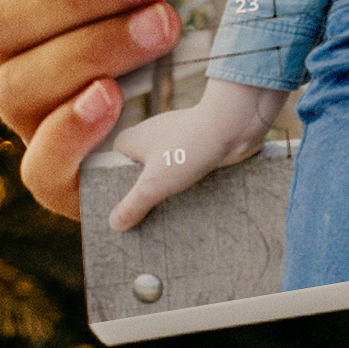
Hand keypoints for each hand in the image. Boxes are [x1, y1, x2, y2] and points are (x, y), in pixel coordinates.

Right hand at [107, 77, 285, 230]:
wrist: (234, 124)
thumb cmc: (188, 148)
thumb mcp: (153, 184)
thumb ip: (132, 204)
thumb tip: (114, 223)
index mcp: (138, 137)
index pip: (118, 153)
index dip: (115, 174)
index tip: (119, 199)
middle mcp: (158, 134)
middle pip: (144, 163)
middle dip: (145, 185)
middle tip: (144, 213)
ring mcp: (183, 139)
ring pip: (170, 165)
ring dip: (171, 185)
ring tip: (168, 213)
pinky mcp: (204, 145)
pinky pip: (192, 166)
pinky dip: (192, 180)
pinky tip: (194, 201)